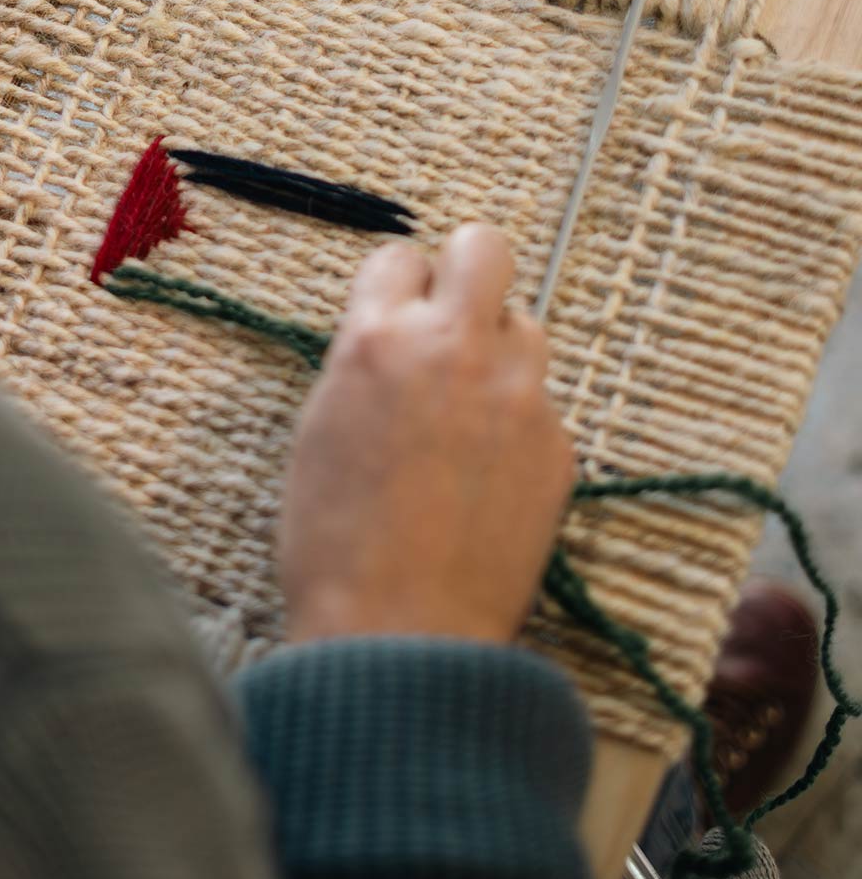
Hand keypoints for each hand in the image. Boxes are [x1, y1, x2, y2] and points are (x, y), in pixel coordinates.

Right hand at [281, 225, 572, 645]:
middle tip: (452, 318)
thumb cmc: (336, 545)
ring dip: (497, 352)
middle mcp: (453, 348)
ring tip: (467, 414)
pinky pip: (542, 404)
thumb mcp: (320, 429)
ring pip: (524, 325)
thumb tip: (393, 339)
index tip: (398, 315)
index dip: (399, 287)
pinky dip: (518, 426)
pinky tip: (486, 478)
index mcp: (377, 339)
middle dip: (466, 270)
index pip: (400, 256)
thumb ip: (364, 363)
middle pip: (484, 246)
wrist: (399, 632)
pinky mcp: (559, 444)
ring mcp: (517, 393)